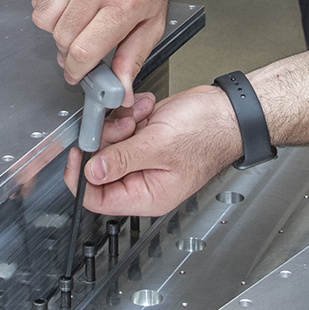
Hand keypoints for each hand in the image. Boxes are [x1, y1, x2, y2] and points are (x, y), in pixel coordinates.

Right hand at [32, 0, 172, 88]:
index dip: (76, 70)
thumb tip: (121, 92)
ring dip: (56, 27)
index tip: (76, 74)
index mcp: (123, 1)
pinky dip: (49, 4)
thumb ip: (133, 58)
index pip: (84, 51)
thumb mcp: (153, 19)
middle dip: (68, 50)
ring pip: (43, 20)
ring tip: (77, 18)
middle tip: (81, 45)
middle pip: (62, 38)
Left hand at [62, 86, 240, 216]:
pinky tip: (148, 110)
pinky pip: (121, 127)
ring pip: (109, 142)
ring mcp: (143, 158)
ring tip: (140, 116)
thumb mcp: (160, 146)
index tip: (80, 151)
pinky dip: (130, 114)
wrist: (228, 110)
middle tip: (124, 125)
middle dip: (107, 140)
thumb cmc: (208, 133)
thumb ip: (123, 160)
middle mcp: (143, 180)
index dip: (82, 176)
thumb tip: (92, 172)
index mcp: (147, 195)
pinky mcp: (144, 138)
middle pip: (101, 166)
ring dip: (120, 123)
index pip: (97, 199)